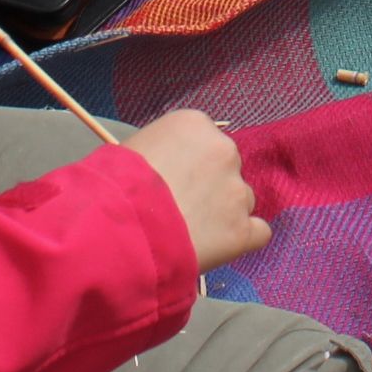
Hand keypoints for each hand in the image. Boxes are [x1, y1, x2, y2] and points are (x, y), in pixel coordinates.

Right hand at [125, 108, 267, 271]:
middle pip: (227, 168)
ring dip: (223, 214)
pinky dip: (240, 240)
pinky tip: (217, 247)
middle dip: (210, 187)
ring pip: (241, 200)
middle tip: (181, 209)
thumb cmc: (113, 186)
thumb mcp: (133, 149)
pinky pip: (258, 233)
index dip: (191, 165)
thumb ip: (164, 152)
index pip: (206, 142)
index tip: (175, 182)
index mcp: (195, 125)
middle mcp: (224, 150)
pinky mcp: (243, 230)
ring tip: (191, 233)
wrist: (117, 230)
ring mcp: (237, 191)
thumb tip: (167, 168)